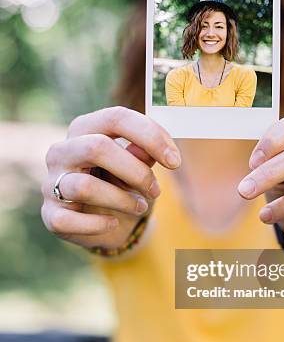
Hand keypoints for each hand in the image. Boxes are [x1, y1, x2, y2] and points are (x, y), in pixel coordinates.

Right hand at [41, 106, 180, 250]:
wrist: (103, 219)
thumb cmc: (121, 182)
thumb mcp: (137, 166)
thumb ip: (143, 154)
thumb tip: (154, 151)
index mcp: (85, 129)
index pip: (116, 118)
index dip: (150, 136)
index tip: (175, 161)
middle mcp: (62, 151)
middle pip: (98, 147)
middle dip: (136, 171)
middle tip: (156, 190)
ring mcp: (51, 183)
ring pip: (86, 186)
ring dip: (122, 200)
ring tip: (140, 207)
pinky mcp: (50, 215)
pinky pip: (70, 220)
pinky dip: (98, 224)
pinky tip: (112, 223)